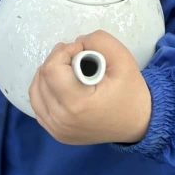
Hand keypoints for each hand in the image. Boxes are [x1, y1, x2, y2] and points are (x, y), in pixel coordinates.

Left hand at [29, 30, 151, 144]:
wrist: (138, 123)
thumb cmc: (131, 91)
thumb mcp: (123, 58)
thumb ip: (98, 41)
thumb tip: (75, 43)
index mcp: (77, 104)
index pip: (51, 70)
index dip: (64, 52)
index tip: (82, 51)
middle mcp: (61, 120)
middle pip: (42, 78)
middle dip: (57, 60)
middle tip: (78, 58)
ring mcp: (57, 130)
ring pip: (35, 91)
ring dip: (48, 74)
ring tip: (68, 69)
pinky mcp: (56, 134)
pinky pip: (39, 106)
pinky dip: (45, 90)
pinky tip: (61, 84)